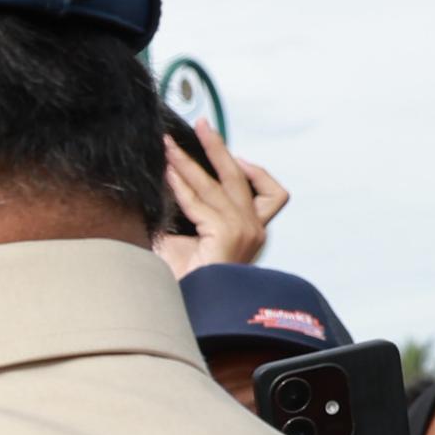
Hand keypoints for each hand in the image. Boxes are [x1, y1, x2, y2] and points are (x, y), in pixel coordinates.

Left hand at [158, 121, 288, 271]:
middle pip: (243, 177)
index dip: (250, 168)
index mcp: (253, 230)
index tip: (228, 153)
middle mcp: (254, 229)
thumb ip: (192, 211)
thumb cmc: (191, 281)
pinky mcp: (227, 234)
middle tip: (203, 125)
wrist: (193, 309)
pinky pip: (200, 200)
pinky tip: (167, 172)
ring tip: (169, 146)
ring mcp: (244, 231)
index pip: (268, 192)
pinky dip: (181, 184)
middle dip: (220, 148)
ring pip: (216, 184)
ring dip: (189, 161)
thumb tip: (172, 182)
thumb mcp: (193, 239)